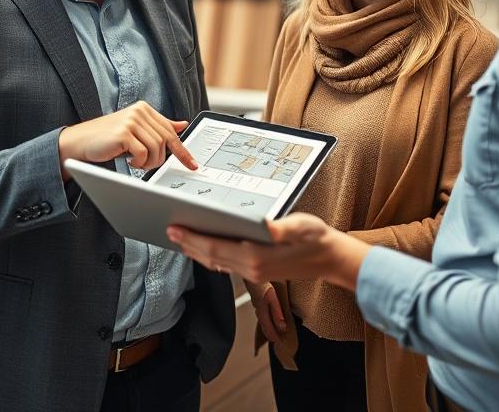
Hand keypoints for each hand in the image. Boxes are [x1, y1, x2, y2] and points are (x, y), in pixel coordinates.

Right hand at [58, 101, 197, 173]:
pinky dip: (139, 163)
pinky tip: (129, 161)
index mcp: (144, 109)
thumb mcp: (136, 131)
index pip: (171, 131)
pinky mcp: (124, 133)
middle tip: (148, 166)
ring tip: (136, 163)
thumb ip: (157, 127)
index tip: (192, 164)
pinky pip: (143, 154)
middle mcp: (139, 112)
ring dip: (149, 162)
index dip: (182, 151)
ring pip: (156, 148)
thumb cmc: (108, 139)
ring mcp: (131, 121)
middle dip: (160, 159)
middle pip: (165, 141)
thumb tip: (182, 125)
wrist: (80, 142)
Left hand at [167, 213, 369, 291]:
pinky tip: (205, 251)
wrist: (330, 259)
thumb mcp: (302, 227)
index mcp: (256, 257)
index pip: (215, 247)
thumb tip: (268, 226)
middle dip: (188, 244)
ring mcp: (253, 273)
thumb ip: (284, 227)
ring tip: (181, 239)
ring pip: (216, 263)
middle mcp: (251, 268)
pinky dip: (211, 257)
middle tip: (169, 231)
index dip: (192, 238)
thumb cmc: (316, 239)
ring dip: (196, 252)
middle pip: (210, 257)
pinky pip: (226, 266)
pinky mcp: (257, 272)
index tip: (175, 228)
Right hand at [251, 282, 286, 342]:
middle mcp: (259, 312)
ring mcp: (257, 307)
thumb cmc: (263, 285)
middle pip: (265, 328)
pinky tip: (269, 319)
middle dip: (272, 335)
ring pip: (263, 322)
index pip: (269, 330)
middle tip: (278, 341)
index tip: (281, 343)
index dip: (276, 337)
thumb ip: (277, 314)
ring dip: (269, 328)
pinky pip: (263, 315)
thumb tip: (282, 327)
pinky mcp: (258, 302)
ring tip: (274, 333)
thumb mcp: (273, 299)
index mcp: (263, 313)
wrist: (253, 275)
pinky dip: (267, 321)